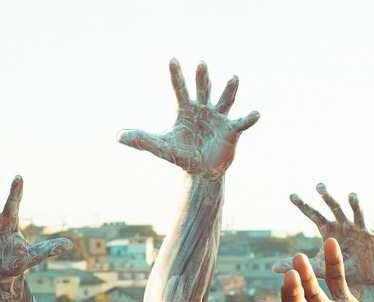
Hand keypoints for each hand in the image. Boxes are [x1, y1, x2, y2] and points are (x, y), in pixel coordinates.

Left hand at [117, 58, 259, 177]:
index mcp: (186, 109)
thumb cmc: (182, 154)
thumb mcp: (160, 147)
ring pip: (224, 99)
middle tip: (200, 63)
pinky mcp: (232, 130)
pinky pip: (242, 122)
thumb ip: (141, 140)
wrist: (202, 171)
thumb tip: (117, 136)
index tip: (172, 59)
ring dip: (229, 89)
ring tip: (233, 78)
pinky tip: (255, 113)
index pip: (179, 88)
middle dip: (201, 77)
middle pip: (203, 88)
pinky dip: (249, 118)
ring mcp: (219, 117)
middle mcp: (203, 108)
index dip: (175, 75)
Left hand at [274, 185, 373, 286]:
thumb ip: (298, 266)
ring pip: (358, 214)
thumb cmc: (338, 271)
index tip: (291, 196)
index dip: (304, 206)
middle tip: (318, 186)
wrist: (360, 282)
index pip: (314, 215)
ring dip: (355, 205)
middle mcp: (344, 226)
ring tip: (351, 196)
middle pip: (334, 208)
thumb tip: (273, 268)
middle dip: (327, 197)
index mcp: (329, 230)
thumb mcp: (317, 268)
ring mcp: (361, 231)